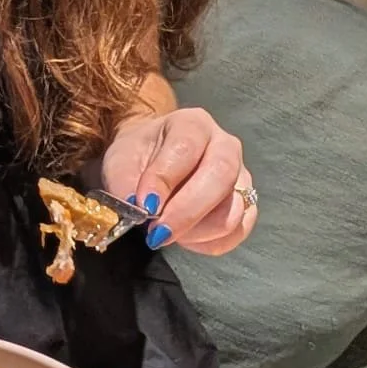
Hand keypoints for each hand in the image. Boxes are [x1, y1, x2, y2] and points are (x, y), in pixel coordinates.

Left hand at [101, 106, 255, 256]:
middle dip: (187, 211)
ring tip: (166, 233)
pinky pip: (238, 230)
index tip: (144, 206)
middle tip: (157, 232)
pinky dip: (210, 243)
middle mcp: (225, 145)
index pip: (185, 148)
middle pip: (220, 175)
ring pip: (233, 209)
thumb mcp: (119, 163)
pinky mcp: (246, 205)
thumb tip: (140, 210)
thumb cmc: (138, 157)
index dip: (165, 179)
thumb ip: (125, 184)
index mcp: (192, 124)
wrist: (151, 161)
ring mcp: (241, 176)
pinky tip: (185, 239)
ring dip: (197, 231)